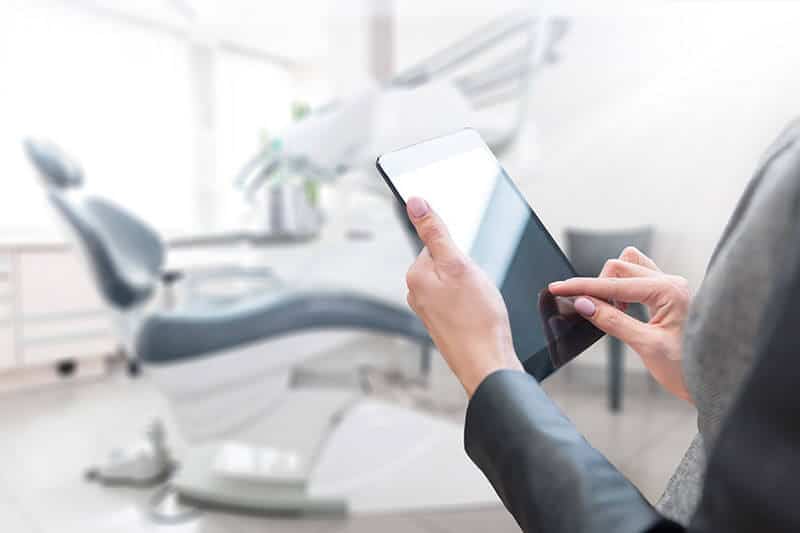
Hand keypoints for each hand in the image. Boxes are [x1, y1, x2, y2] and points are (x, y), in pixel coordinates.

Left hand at [404, 197, 522, 396]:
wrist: (487, 364)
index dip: (460, 250)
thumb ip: (435, 232)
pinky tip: (481, 314)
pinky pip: (460, 302)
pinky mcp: (444, 324)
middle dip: (467, 269)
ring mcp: (429, 311)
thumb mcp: (458, 265)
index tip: (470, 267)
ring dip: (472, 288)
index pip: (437, 243)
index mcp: (416, 275)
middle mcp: (417, 293)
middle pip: (446, 263)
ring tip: (481, 303)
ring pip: (455, 283)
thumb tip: (415, 203)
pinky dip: (473, 304)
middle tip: (478, 287)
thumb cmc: (477, 319)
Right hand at [548, 247, 692, 401]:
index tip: (558, 288)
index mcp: (669, 291)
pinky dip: (622, 288)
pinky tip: (620, 308)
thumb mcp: (646, 346)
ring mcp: (670, 287)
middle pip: (620, 267)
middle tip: (589, 311)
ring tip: (609, 310)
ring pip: (629, 267)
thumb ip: (612, 321)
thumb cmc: (688, 368)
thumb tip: (584, 304)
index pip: (614, 284)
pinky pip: (638, 278)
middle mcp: (671, 282)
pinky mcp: (667, 295)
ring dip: (611, 283)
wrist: (714, 382)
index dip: (582, 287)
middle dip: (598, 286)